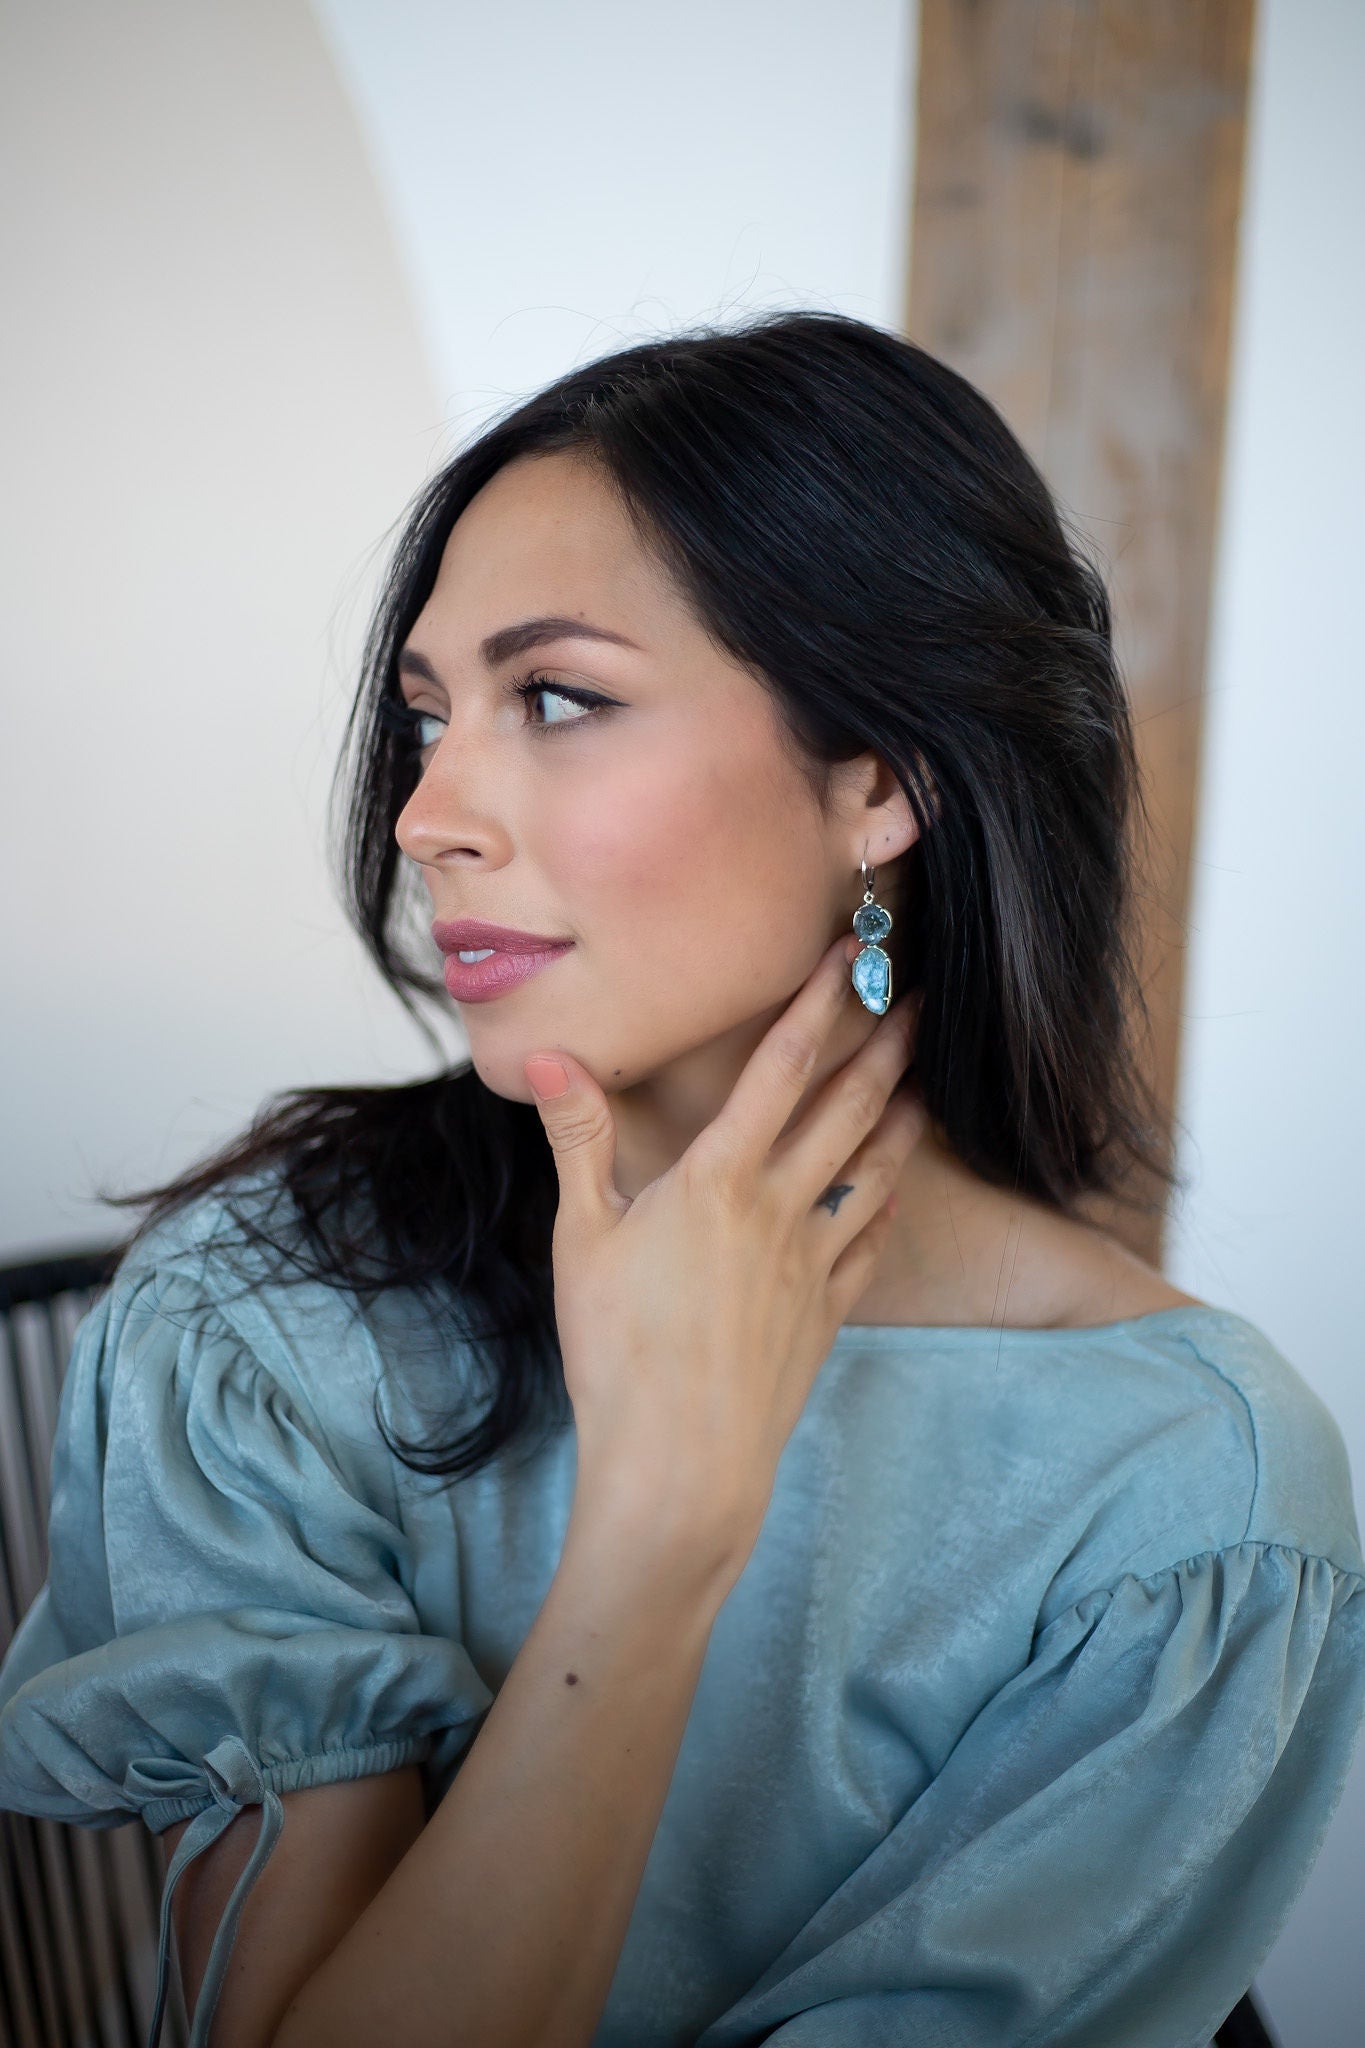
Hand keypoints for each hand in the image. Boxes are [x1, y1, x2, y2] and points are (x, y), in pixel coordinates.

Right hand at [523, 933, 926, 1578]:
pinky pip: (869, 1247)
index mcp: (719, 1178)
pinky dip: (887, 1207)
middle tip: (917, 1004)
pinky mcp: (824, 1317)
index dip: (818, 1004)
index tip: (851, 956)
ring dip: (900, 1121)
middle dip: (885, 1049)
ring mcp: (811, 1264)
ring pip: (873, 1172)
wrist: (679, 1466)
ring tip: (924, 1084)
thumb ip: (579, 1140)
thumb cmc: (617, 1351)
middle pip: (845, 1111)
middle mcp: (779, 1209)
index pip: (779, 1068)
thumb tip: (550, 1058)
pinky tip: (896, 1191)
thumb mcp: (582, 1237)